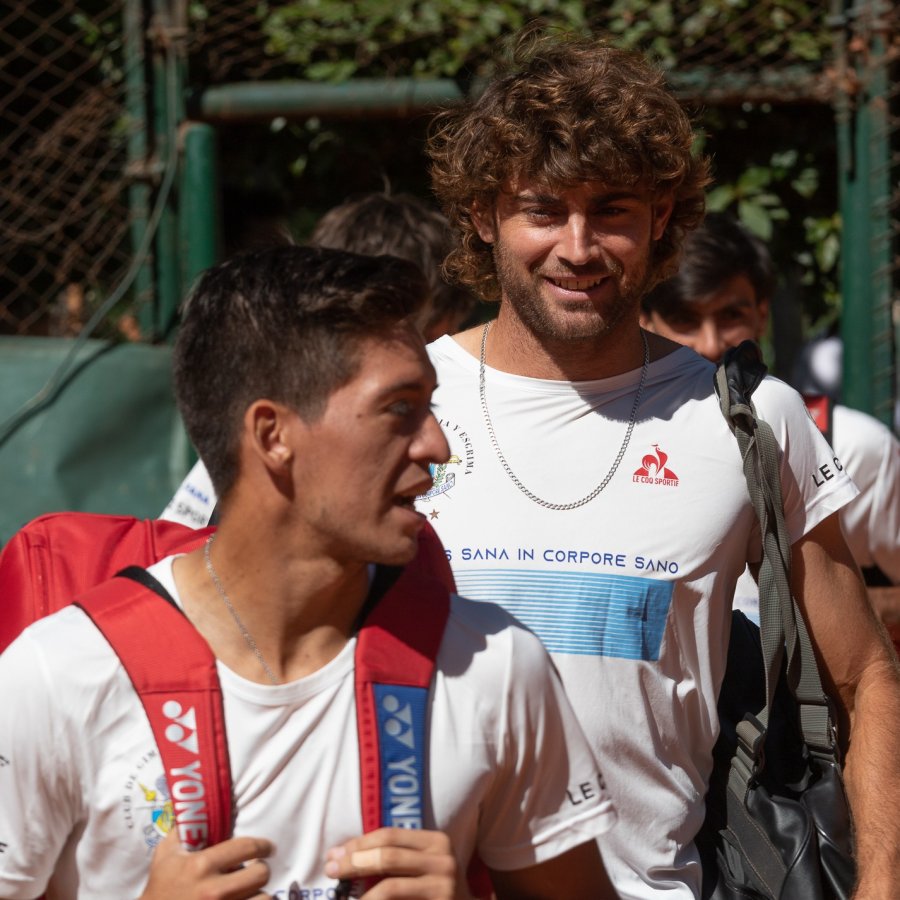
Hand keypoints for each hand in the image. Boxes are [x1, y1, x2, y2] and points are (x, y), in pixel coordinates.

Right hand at [140, 827, 273, 898]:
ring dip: (259, 893)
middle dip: (261, 870)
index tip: (267, 847)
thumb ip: (182, 830)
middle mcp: (215, 890)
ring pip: (264, 897)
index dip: (263, 845)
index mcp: (202, 865)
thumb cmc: (160, 888)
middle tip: (256, 870)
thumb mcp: (165, 855)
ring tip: (251, 891)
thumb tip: (197, 807)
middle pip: (261, 874)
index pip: (247, 847)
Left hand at [324, 827, 456, 898]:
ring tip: (343, 898)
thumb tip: (345, 854)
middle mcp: (444, 860)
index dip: (358, 843)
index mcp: (437, 841)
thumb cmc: (435, 889)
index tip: (334, 853)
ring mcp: (444, 887)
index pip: (390, 835)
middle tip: (330, 870)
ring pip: (389, 887)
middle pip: (387, 856)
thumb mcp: (423, 865)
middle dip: (353, 862)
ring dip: (360, 894)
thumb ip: (398, 855)